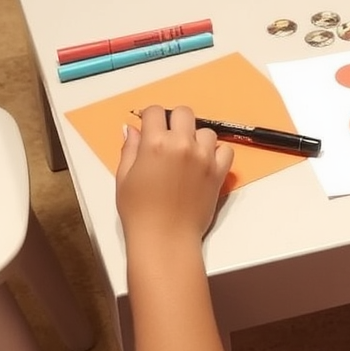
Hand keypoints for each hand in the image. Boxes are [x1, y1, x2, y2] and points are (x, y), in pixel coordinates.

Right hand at [116, 105, 232, 250]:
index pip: (155, 111)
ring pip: (206, 131)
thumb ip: (129, 149)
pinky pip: (226, 150)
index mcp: (155, 143)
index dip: (150, 118)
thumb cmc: (139, 212)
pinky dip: (217, 153)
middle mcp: (182, 144)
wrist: (165, 238)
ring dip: (196, 138)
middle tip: (168, 139)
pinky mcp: (219, 172)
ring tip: (187, 156)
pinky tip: (204, 163)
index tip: (150, 128)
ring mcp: (204, 157)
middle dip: (174, 122)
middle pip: (183, 113)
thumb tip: (131, 129)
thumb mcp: (123, 177)